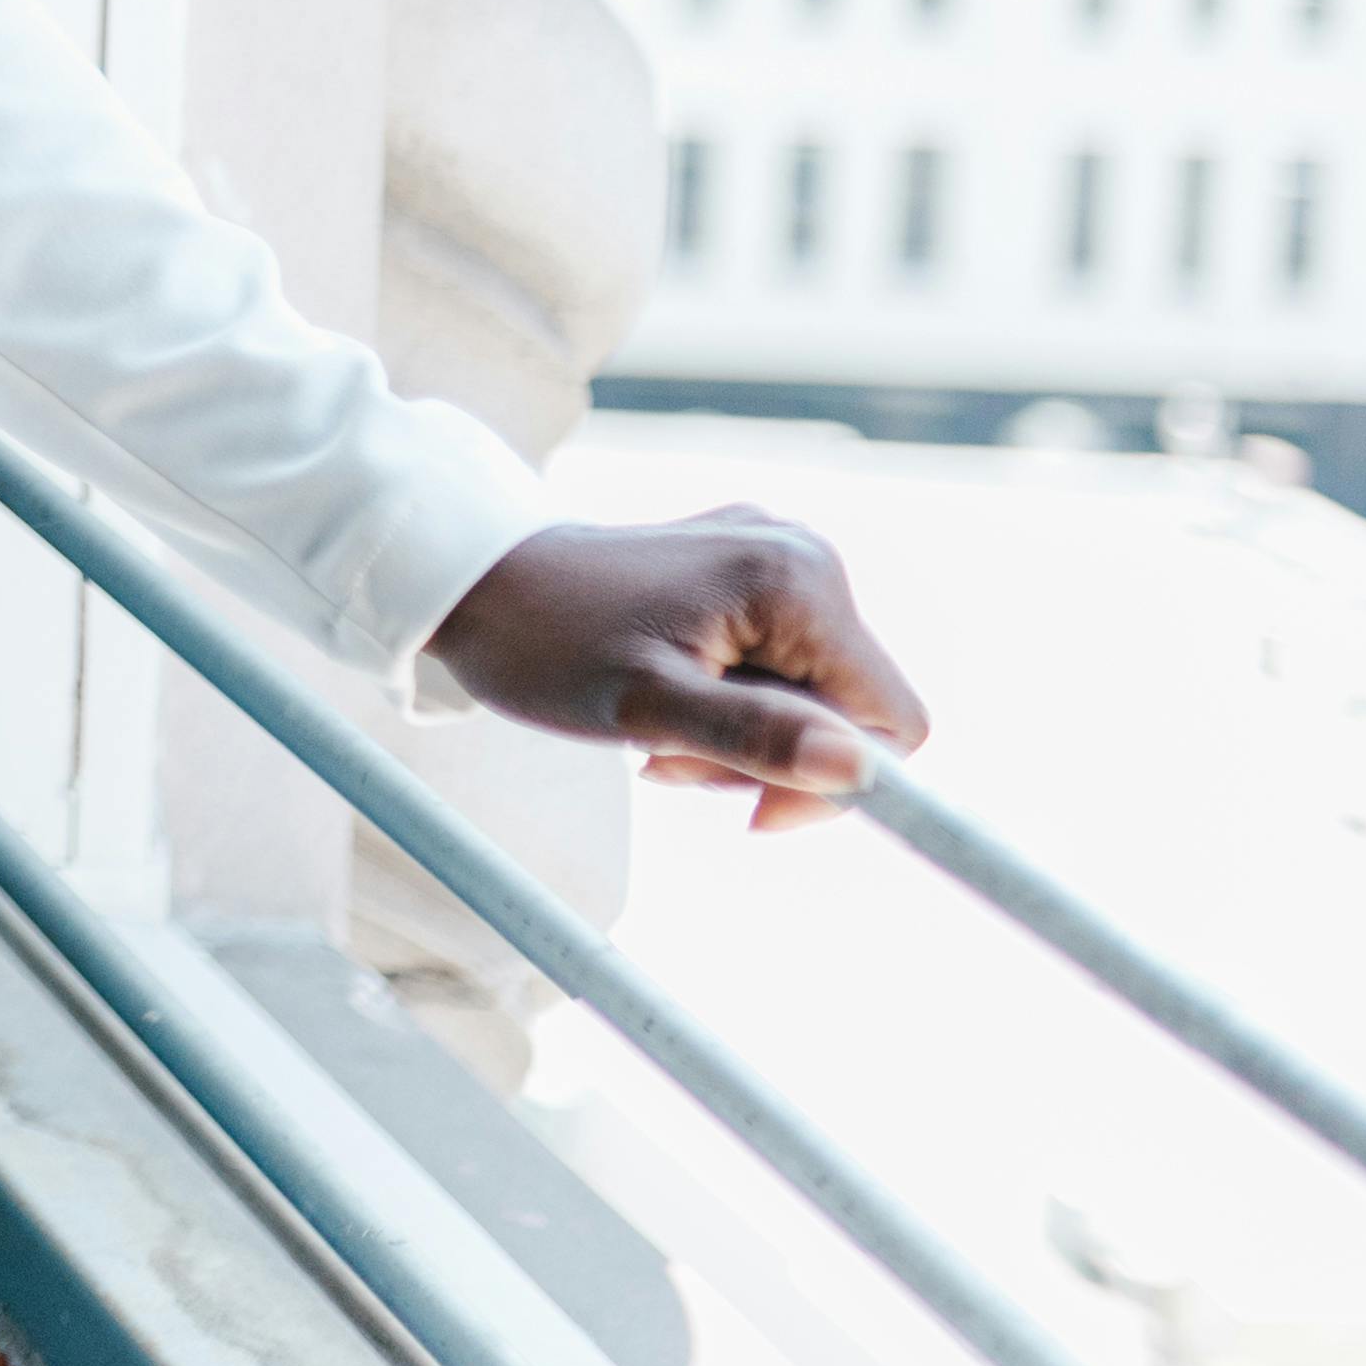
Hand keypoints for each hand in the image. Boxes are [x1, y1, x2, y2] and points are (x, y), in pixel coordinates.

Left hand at [424, 505, 927, 832]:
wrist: (474, 582)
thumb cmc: (543, 644)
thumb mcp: (643, 707)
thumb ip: (753, 738)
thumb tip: (855, 772)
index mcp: (796, 581)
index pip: (891, 721)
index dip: (839, 782)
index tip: (750, 810)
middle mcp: (803, 555)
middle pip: (849, 709)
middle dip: (770, 757)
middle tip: (669, 760)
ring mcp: (775, 557)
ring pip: (812, 695)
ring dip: (744, 738)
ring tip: (655, 734)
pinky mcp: (747, 570)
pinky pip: (779, 665)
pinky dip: (731, 702)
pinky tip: (667, 699)